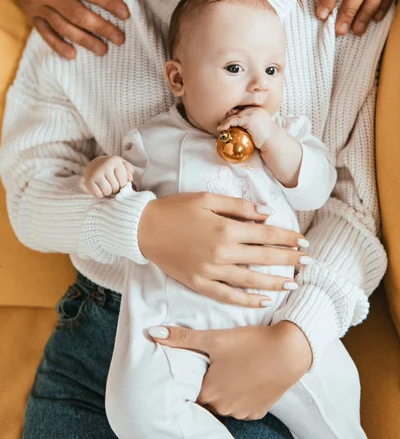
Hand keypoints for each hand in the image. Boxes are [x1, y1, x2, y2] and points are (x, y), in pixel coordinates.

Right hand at [2, 0, 129, 58]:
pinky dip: (58, 45)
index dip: (108, 2)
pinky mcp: (31, 16)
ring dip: (84, 40)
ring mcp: (38, 6)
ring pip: (63, 26)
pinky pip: (44, 33)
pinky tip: (73, 55)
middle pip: (77, 13)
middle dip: (101, 28)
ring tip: (103, 50)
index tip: (125, 14)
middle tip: (119, 39)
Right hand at [84, 156, 133, 198]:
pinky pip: (98, 195)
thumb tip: (130, 179)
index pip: (123, 181)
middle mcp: (105, 166)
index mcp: (115, 161)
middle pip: (115, 187)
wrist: (94, 165)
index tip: (119, 182)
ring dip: (108, 192)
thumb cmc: (112, 167)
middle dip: (115, 189)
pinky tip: (99, 188)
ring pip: (107, 191)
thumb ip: (129, 170)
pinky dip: (100, 195)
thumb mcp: (122, 165)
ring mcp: (96, 173)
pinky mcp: (89, 181)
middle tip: (112, 184)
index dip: (122, 185)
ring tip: (106, 186)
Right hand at [138, 193, 310, 307]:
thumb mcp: (207, 199)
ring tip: (294, 284)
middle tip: (309, 263)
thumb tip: (267, 213)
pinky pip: (227, 295)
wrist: (144, 228)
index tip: (304, 241)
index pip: (265, 234)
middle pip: (264, 258)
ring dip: (275, 282)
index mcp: (225, 228)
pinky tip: (263, 300)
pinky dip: (247, 300)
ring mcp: (210, 271)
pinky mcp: (199, 283)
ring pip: (250, 280)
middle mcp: (222, 252)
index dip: (287, 238)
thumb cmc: (176, 209)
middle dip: (289, 260)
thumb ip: (239, 207)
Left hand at [148, 321, 311, 419]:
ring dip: (226, 388)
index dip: (193, 376)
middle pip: (208, 397)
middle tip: (216, 362)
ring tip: (233, 366)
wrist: (290, 350)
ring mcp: (243, 412)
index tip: (197, 365)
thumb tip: (153, 332)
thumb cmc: (251, 343)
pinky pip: (243, 405)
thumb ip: (183, 338)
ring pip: (225, 402)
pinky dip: (242, 393)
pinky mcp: (259, 410)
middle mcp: (225, 407)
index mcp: (210, 392)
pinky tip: (247, 374)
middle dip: (209, 382)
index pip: (191, 391)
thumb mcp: (215, 338)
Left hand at [217, 107, 274, 149]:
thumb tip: (235, 126)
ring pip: (235, 115)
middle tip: (222, 124)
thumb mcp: (257, 129)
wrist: (273, 143)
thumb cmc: (266, 139)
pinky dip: (226, 124)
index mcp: (257, 110)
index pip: (242, 110)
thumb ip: (248, 125)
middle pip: (237, 111)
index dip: (233, 115)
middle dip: (228, 117)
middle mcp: (255, 109)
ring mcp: (252, 113)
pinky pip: (234, 120)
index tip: (227, 121)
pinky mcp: (249, 119)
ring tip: (220, 127)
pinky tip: (221, 128)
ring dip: (226, 121)